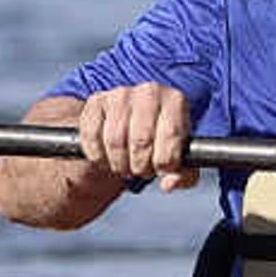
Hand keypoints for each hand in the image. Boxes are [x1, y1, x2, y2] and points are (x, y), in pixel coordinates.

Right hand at [73, 80, 200, 190]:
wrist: (135, 124)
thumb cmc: (162, 141)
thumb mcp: (179, 158)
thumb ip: (183, 176)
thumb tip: (168, 185)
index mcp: (176, 101)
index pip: (171, 136)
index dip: (164, 162)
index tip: (160, 169)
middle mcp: (149, 92)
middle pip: (141, 141)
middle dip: (140, 166)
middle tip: (141, 170)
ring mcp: (121, 94)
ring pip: (115, 141)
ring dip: (119, 164)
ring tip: (125, 166)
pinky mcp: (96, 101)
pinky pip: (92, 136)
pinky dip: (98, 156)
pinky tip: (107, 158)